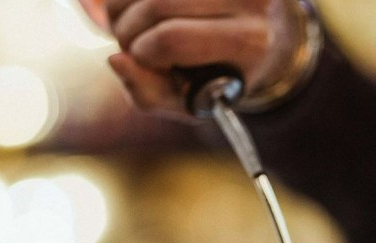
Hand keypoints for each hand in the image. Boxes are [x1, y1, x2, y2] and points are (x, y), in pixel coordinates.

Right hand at [103, 0, 318, 115]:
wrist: (259, 36)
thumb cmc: (219, 73)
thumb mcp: (190, 99)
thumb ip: (150, 94)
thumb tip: (116, 61)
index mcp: (249, 42)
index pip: (172, 39)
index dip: (143, 53)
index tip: (143, 61)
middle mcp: (249, 0)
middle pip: (156, 4)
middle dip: (127, 29)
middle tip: (129, 43)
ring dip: (121, 7)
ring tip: (130, 24)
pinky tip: (138, 7)